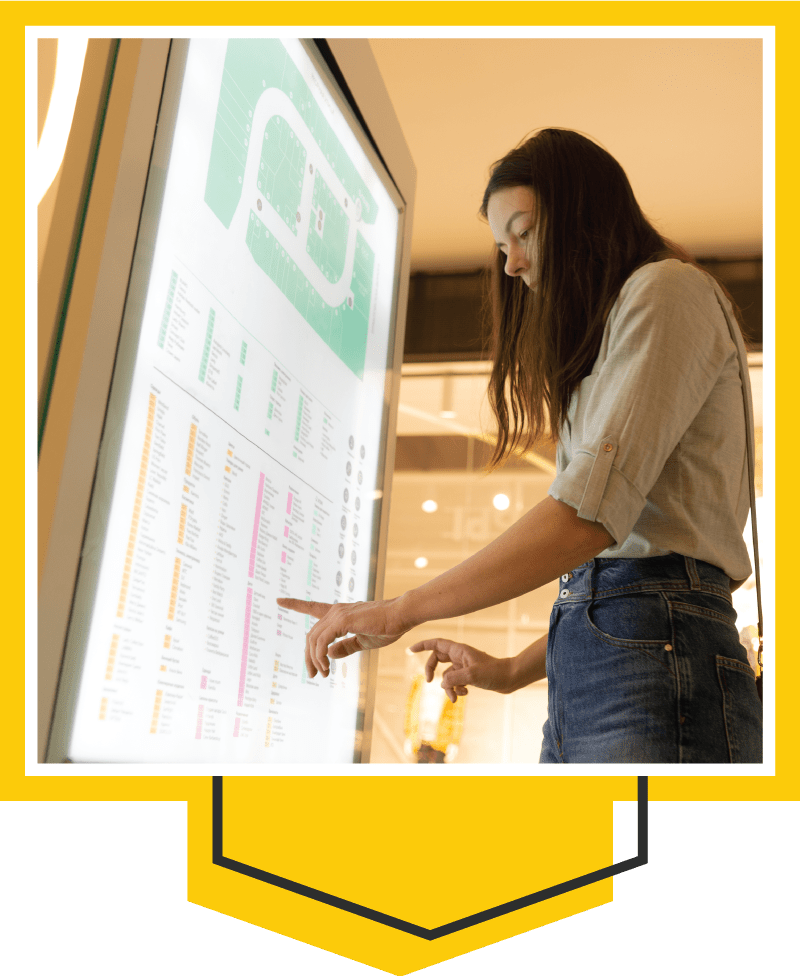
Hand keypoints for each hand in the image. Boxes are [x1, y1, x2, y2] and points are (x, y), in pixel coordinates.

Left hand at [276, 597, 407, 678]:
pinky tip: (327, 666)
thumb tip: (328, 655)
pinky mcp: (342, 621)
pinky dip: (320, 656)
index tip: (279, 600)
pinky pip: (322, 642)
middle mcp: (335, 611)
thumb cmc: (386, 627)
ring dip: (314, 660)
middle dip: (308, 656)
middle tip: (313, 675)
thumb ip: (345, 647)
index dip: (295, 604)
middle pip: (311, 635)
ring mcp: (337, 614)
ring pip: (313, 639)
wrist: (401, 616)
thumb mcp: (362, 641)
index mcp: (339, 614)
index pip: (312, 607)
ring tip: (322, 673)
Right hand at [409, 638, 513, 702]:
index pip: (436, 643)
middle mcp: (460, 655)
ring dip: (448, 687)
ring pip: (446, 675)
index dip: (422, 645)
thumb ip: (453, 678)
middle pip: (437, 659)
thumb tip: (440, 684)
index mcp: (459, 650)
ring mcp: (464, 665)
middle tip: (428, 681)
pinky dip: (457, 689)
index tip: (410, 650)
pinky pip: (455, 682)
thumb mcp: (471, 676)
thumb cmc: (494, 673)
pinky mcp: (469, 675)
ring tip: (455, 697)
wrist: (510, 678)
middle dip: (431, 670)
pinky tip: (465, 694)